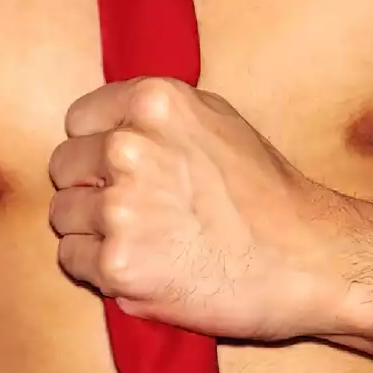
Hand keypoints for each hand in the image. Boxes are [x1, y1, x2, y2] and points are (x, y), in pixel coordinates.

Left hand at [48, 76, 360, 340]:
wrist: (308, 261)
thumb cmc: (269, 197)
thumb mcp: (217, 122)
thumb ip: (158, 118)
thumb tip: (107, 126)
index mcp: (152, 103)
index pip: (80, 121)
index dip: (100, 149)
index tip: (126, 171)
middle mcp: (129, 148)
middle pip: (65, 168)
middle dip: (92, 190)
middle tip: (139, 212)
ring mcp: (120, 209)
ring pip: (64, 217)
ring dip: (94, 232)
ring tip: (148, 242)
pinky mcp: (118, 265)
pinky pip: (73, 261)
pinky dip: (100, 269)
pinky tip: (145, 268)